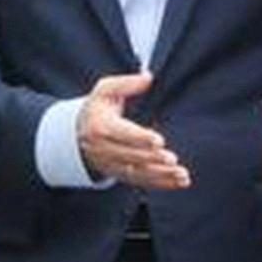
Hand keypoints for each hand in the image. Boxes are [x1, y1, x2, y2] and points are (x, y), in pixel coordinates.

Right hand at [77, 70, 190, 189]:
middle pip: (130, 157)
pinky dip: (162, 183)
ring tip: (182, 175)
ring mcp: (112, 165)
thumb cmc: (97, 109)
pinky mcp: (120, 175)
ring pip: (138, 174)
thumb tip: (148, 78)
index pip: (121, 134)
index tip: (158, 141)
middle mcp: (103, 150)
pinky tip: (180, 181)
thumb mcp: (105, 90)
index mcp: (100, 127)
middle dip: (152, 159)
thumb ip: (126, 83)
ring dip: (161, 176)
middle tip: (172, 159)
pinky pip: (142, 182)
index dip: (140, 138)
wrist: (78, 134)